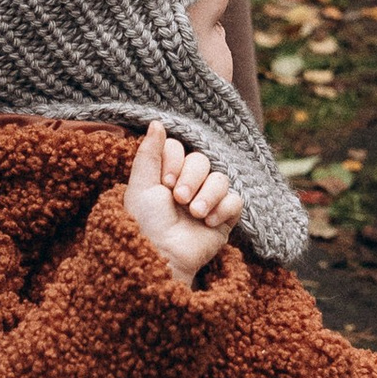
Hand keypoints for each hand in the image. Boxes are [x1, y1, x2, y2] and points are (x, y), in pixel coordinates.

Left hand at [122, 117, 242, 280]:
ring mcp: (207, 201)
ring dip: (207, 195)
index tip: (164, 183)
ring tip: (194, 213)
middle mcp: (188, 184)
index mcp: (167, 174)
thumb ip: (149, 152)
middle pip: (202, 160)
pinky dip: (223, 208)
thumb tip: (157, 122)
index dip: (175, 162)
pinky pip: (236, 200)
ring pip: (221, 178)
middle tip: (178, 199)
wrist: (160, 255)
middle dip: (191, 179)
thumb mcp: (140, 185)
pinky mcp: (224, 218)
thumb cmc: (144, 222)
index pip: (181, 149)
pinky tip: (208, 222)